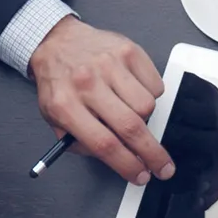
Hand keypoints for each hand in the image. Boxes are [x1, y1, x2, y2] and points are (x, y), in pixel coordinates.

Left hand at [29, 18, 171, 184]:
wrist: (57, 42)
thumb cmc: (59, 81)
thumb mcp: (55, 118)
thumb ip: (82, 142)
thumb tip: (119, 159)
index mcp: (66, 105)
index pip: (104, 144)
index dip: (127, 164)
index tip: (141, 175)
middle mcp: (88, 83)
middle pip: (131, 127)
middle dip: (152, 154)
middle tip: (162, 167)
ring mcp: (110, 65)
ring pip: (147, 106)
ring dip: (144, 117)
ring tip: (129, 110)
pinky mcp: (128, 51)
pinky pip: (155, 85)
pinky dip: (150, 94)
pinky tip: (133, 90)